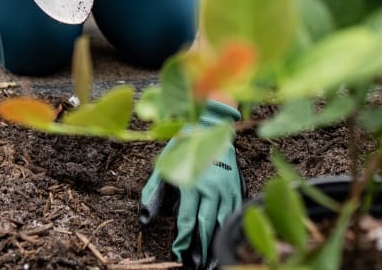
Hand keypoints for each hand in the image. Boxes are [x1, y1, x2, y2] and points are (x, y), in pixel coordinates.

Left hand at [139, 100, 241, 268]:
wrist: (211, 124)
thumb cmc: (183, 145)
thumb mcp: (162, 165)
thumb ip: (152, 192)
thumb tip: (145, 218)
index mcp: (191, 184)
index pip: (186, 221)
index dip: (182, 241)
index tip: (178, 253)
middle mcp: (211, 188)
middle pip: (206, 226)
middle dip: (199, 248)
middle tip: (195, 263)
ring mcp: (227, 188)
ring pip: (222, 222)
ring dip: (216, 242)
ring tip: (210, 259)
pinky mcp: (237, 186)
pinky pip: (235, 212)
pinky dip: (230, 227)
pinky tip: (225, 238)